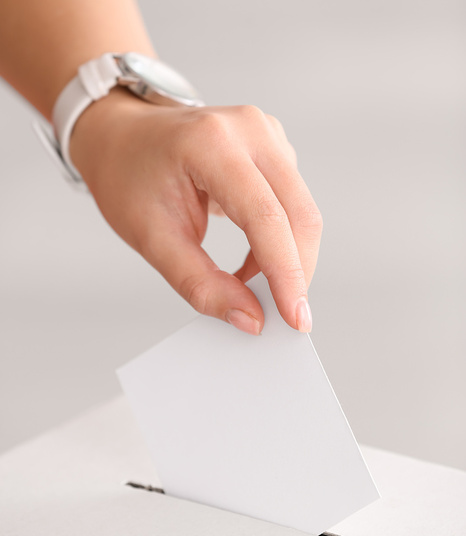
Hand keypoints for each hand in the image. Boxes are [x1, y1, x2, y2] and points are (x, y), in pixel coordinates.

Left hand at [70, 88, 322, 334]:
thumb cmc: (128, 179)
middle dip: (296, 273)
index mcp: (211, 143)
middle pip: (298, 214)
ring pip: (302, 211)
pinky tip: (254, 256)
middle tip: (282, 316)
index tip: (295, 320)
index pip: (265, 217)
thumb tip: (250, 317)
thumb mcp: (153, 239)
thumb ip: (201, 284)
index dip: (286, 273)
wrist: (121, 137)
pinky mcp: (274, 146)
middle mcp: (249, 130)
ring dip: (288, 259)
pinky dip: (282, 241)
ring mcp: (266, 133)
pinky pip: (294, 203)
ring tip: (252, 283)